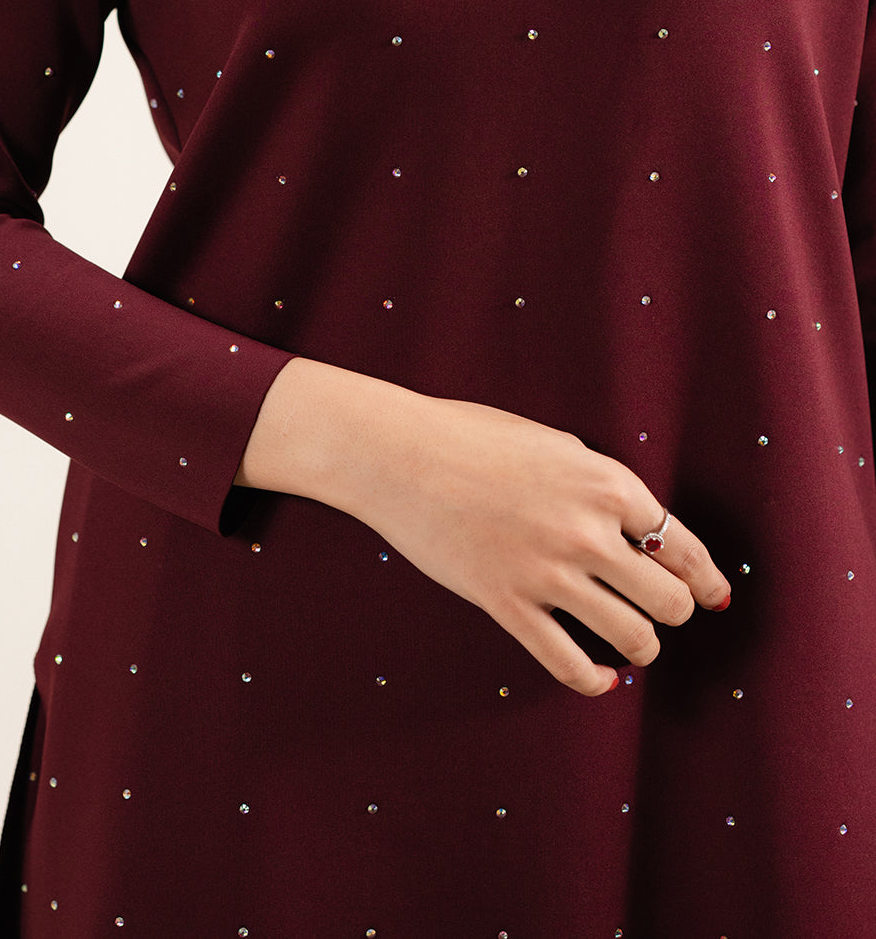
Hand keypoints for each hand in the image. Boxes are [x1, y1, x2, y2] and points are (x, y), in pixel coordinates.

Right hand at [346, 393, 730, 696]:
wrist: (400, 454)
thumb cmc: (473, 437)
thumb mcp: (555, 445)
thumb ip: (600, 486)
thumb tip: (638, 530)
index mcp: (607, 483)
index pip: (683, 545)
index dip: (707, 578)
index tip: (716, 596)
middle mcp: (588, 531)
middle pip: (669, 599)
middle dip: (674, 610)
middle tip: (661, 610)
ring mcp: (548, 572)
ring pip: (635, 637)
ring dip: (643, 646)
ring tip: (634, 641)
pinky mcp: (508, 604)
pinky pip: (570, 663)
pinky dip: (596, 680)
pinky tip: (602, 677)